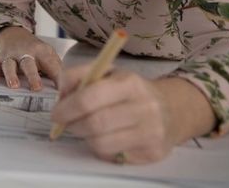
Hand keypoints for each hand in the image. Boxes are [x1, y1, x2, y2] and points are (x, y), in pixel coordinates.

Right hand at [0, 27, 61, 90]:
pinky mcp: (0, 60)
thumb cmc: (35, 52)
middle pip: (29, 64)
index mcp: (42, 53)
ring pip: (10, 64)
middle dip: (32, 76)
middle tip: (36, 88)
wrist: (14, 35)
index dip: (57, 77)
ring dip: (11, 75)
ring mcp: (11, 56)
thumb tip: (67, 91)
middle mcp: (25, 53)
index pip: (51, 65)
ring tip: (14, 86)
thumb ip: (57, 71)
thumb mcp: (49, 56)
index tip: (62, 91)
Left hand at [51, 65, 179, 163]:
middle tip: (66, 123)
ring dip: (85, 138)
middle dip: (72, 125)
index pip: (90, 98)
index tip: (56, 114)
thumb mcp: (106, 72)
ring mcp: (151, 132)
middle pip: (95, 124)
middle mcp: (144, 107)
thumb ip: (77, 76)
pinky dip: (101, 148)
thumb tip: (60, 96)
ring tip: (86, 129)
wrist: (172, 110)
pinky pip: (114, 156)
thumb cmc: (130, 90)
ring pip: (101, 144)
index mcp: (129, 83)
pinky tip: (106, 137)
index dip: (67, 108)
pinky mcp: (153, 153)